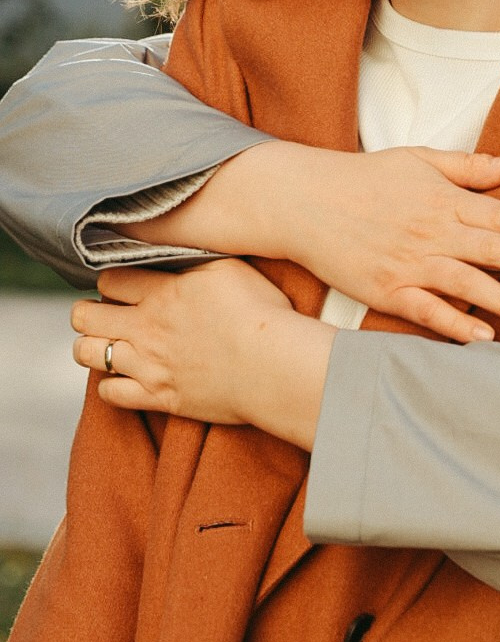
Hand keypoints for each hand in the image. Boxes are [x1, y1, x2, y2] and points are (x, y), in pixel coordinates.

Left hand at [71, 262, 333, 448]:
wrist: (273, 365)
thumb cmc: (262, 312)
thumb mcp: (230, 267)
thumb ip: (196, 258)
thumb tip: (182, 244)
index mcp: (162, 292)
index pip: (109, 280)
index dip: (110, 280)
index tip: (122, 285)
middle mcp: (146, 328)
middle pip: (84, 316)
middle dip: (87, 312)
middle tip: (105, 314)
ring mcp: (148, 365)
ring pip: (87, 354)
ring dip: (91, 347)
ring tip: (108, 344)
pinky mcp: (159, 397)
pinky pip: (109, 394)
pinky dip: (111, 385)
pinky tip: (126, 378)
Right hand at [126, 142, 499, 343]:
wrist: (303, 200)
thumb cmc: (363, 177)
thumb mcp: (418, 159)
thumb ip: (467, 166)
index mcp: (443, 198)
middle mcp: (431, 231)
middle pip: (494, 249)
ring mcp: (408, 262)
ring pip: (465, 283)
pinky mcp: (385, 290)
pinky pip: (426, 310)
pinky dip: (454, 324)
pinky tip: (482, 336)